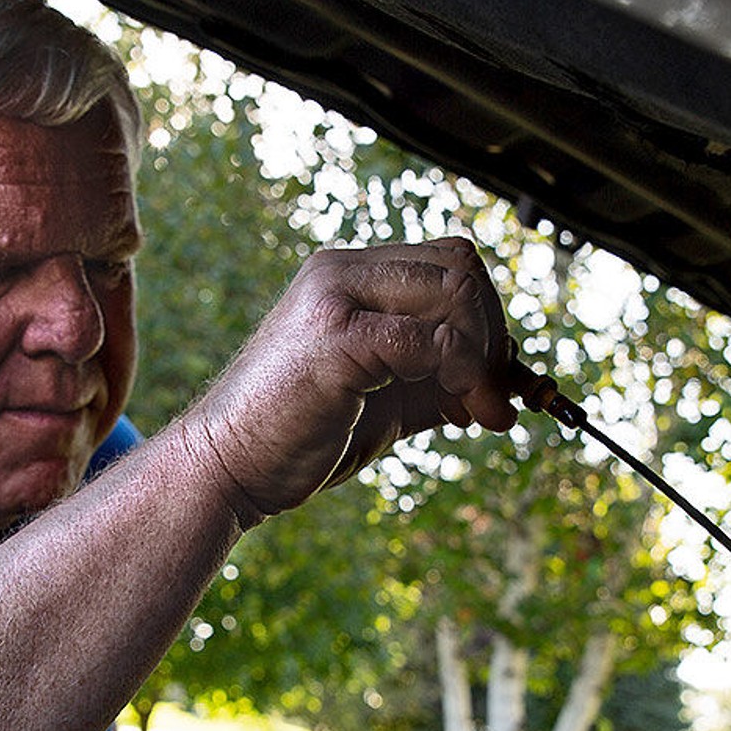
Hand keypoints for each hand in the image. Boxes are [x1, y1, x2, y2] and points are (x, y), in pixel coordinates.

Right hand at [183, 237, 518, 524]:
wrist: (225, 468)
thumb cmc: (298, 438)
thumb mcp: (387, 401)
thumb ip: (438, 382)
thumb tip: (504, 383)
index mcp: (348, 276)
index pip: (449, 262)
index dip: (488, 318)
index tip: (492, 380)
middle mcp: (341, 271)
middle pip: (461, 266)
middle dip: (495, 332)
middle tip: (495, 397)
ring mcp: (335, 298)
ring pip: (456, 292)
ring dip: (485, 355)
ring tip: (482, 410)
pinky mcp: (336, 339)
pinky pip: (432, 341)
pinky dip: (465, 375)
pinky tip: (463, 413)